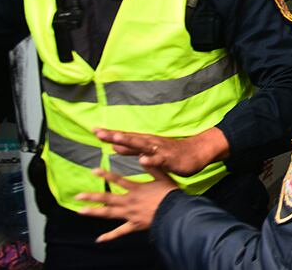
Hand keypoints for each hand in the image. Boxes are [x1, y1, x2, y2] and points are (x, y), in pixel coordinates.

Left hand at [75, 166, 178, 241]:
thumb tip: (142, 156)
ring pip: (109, 214)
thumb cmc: (170, 194)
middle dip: (92, 197)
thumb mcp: (163, 177)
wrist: (174, 211)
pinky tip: (98, 239)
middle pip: (107, 198)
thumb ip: (152, 167)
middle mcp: (129, 202)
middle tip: (78, 196)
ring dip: (94, 212)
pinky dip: (109, 236)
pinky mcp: (133, 225)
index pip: (118, 180)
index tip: (93, 171)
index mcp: (136, 190)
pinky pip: (119, 232)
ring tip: (80, 211)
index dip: (105, 175)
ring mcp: (129, 215)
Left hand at [93, 127, 228, 176]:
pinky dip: (151, 159)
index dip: (110, 134)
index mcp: (144, 141)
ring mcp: (160, 150)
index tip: (94, 130)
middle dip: (114, 135)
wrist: (197, 152)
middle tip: (99, 132)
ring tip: (117, 140)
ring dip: (130, 142)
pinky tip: (143, 159)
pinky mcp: (169, 159)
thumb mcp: (148, 151)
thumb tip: (113, 146)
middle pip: (129, 138)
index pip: (124, 136)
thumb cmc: (172, 153)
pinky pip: (159, 160)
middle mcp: (150, 143)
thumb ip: (131, 150)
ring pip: (142, 145)